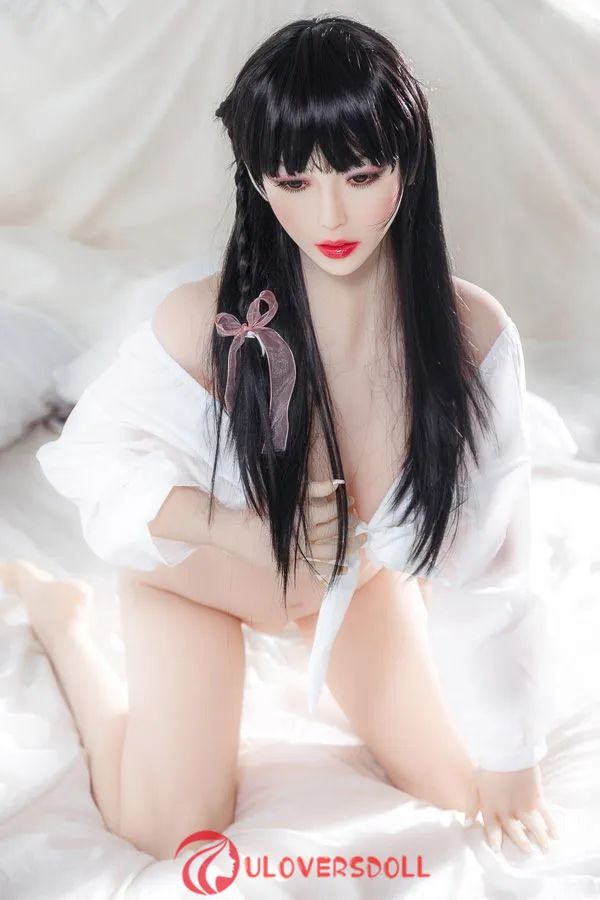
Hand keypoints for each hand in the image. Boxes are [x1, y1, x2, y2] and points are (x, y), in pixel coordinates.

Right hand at [232, 479, 366, 580]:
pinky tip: (344, 570)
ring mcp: (293, 553)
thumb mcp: (284, 497)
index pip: (331, 513)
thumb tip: (337, 484)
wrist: (229, 530)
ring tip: (359, 546)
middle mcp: (298, 537)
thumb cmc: (255, 509)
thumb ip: (310, 490)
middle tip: (363, 528)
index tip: (352, 505)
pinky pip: (315, 569)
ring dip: (347, 549)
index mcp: (298, 518)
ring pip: (328, 552)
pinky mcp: (288, 563)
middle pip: (333, 534)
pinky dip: (331, 570)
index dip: (345, 510)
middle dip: (351, 530)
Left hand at [465, 765, 558, 854]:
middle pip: (514, 831)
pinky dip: (551, 825)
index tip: (498, 850)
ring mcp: (522, 806)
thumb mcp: (474, 784)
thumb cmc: (488, 766)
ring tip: (545, 848)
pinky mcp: (536, 798)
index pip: (492, 828)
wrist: (506, 752)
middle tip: (527, 851)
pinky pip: (545, 815)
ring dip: (539, 838)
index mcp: (490, 807)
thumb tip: (466, 823)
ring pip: (532, 827)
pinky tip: (555, 834)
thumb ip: (471, 805)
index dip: (495, 839)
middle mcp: (506, 811)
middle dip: (520, 842)